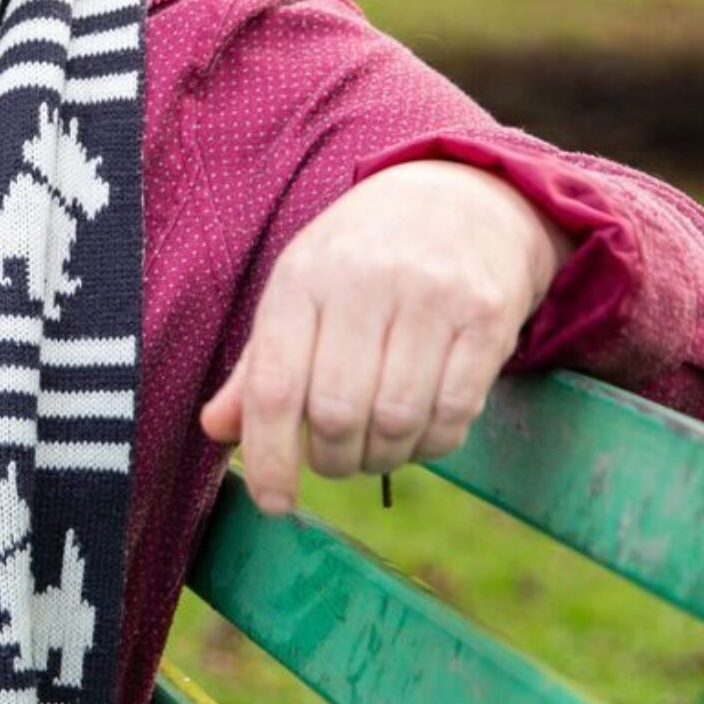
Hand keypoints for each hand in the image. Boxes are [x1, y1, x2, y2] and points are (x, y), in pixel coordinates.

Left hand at [198, 159, 573, 513]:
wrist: (459, 199)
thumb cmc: (361, 260)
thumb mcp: (299, 293)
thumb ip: (259, 366)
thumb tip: (216, 430)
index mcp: (301, 280)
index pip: (274, 386)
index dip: (269, 456)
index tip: (273, 504)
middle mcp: (363, 284)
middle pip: (338, 413)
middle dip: (333, 461)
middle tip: (336, 462)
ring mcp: (430, 298)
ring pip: (398, 420)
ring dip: (383, 458)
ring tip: (376, 449)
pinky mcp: (487, 316)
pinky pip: (456, 413)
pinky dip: (433, 445)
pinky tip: (420, 434)